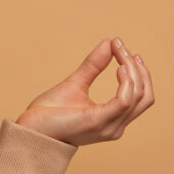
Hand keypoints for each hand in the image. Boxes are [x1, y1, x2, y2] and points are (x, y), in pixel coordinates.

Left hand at [14, 36, 154, 145]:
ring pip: (137, 95)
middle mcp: (115, 126)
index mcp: (112, 120)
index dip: (139, 73)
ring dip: (131, 70)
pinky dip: (125, 82)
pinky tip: (118, 67)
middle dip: (138, 69)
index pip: (141, 97)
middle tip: (122, 48)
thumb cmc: (48, 112)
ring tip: (119, 52)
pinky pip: (123, 101)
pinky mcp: (98, 121)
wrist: (30, 130)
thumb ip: (92, 66)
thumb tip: (108, 43)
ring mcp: (108, 126)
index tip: (125, 49)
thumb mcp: (75, 84)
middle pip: (144, 95)